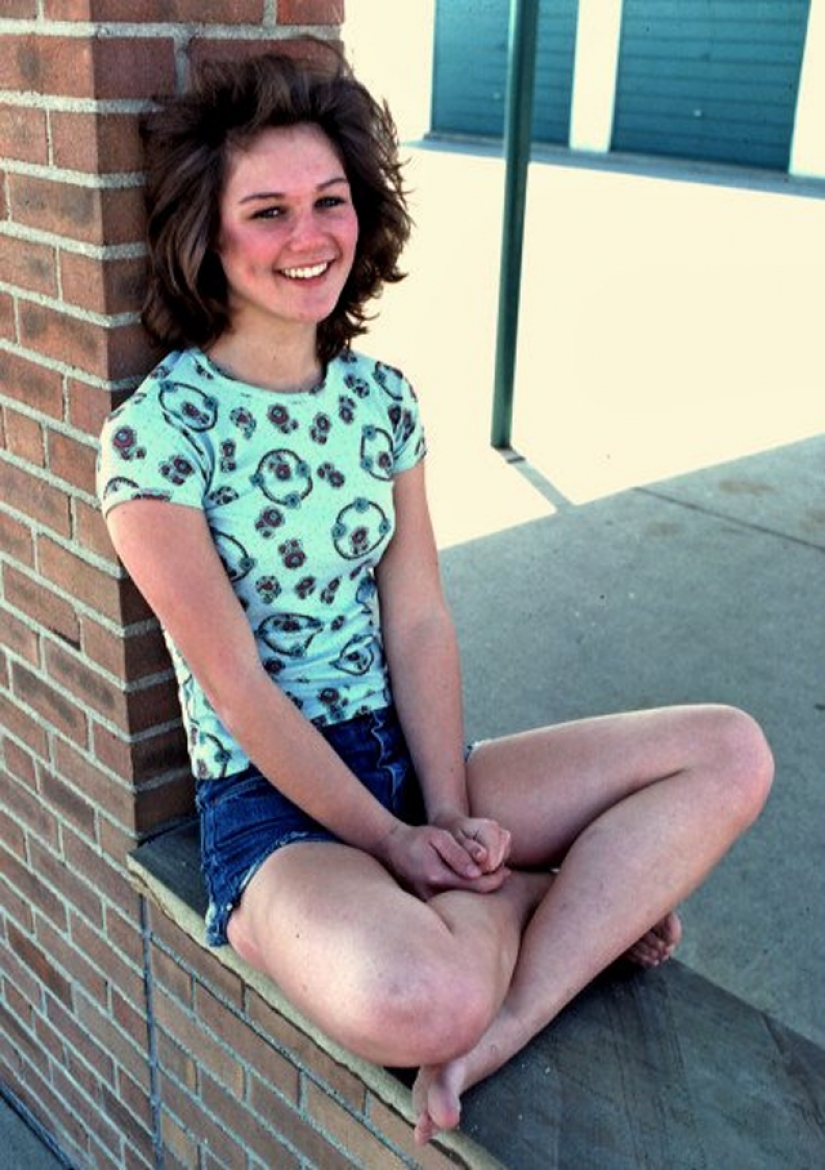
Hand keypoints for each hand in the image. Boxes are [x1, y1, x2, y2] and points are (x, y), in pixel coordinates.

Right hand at [378, 821, 510, 900]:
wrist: (392, 849)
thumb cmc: (418, 839)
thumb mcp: (438, 838)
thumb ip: (457, 853)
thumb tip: (476, 873)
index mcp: (437, 877)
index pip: (477, 886)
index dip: (495, 879)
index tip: (506, 869)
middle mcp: (433, 894)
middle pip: (473, 898)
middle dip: (492, 885)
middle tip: (505, 872)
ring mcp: (429, 901)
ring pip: (464, 902)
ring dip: (480, 891)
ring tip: (492, 875)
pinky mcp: (428, 903)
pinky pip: (454, 902)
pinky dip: (468, 893)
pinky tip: (474, 881)